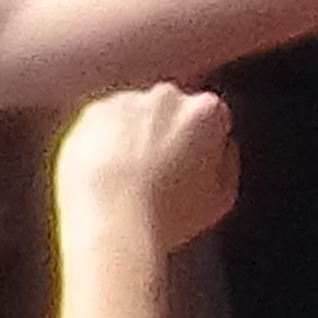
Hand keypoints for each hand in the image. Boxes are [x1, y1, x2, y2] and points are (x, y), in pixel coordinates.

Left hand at [55, 84, 238, 252]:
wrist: (112, 220)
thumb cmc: (167, 215)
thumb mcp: (221, 198)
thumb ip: (226, 162)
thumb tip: (219, 150)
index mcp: (205, 112)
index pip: (213, 116)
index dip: (204, 144)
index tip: (195, 165)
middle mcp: (166, 98)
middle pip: (172, 110)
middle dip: (168, 133)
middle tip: (161, 175)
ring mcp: (125, 102)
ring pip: (135, 114)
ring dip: (134, 136)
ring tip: (129, 181)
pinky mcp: (91, 114)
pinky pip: (103, 124)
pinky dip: (103, 142)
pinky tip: (106, 175)